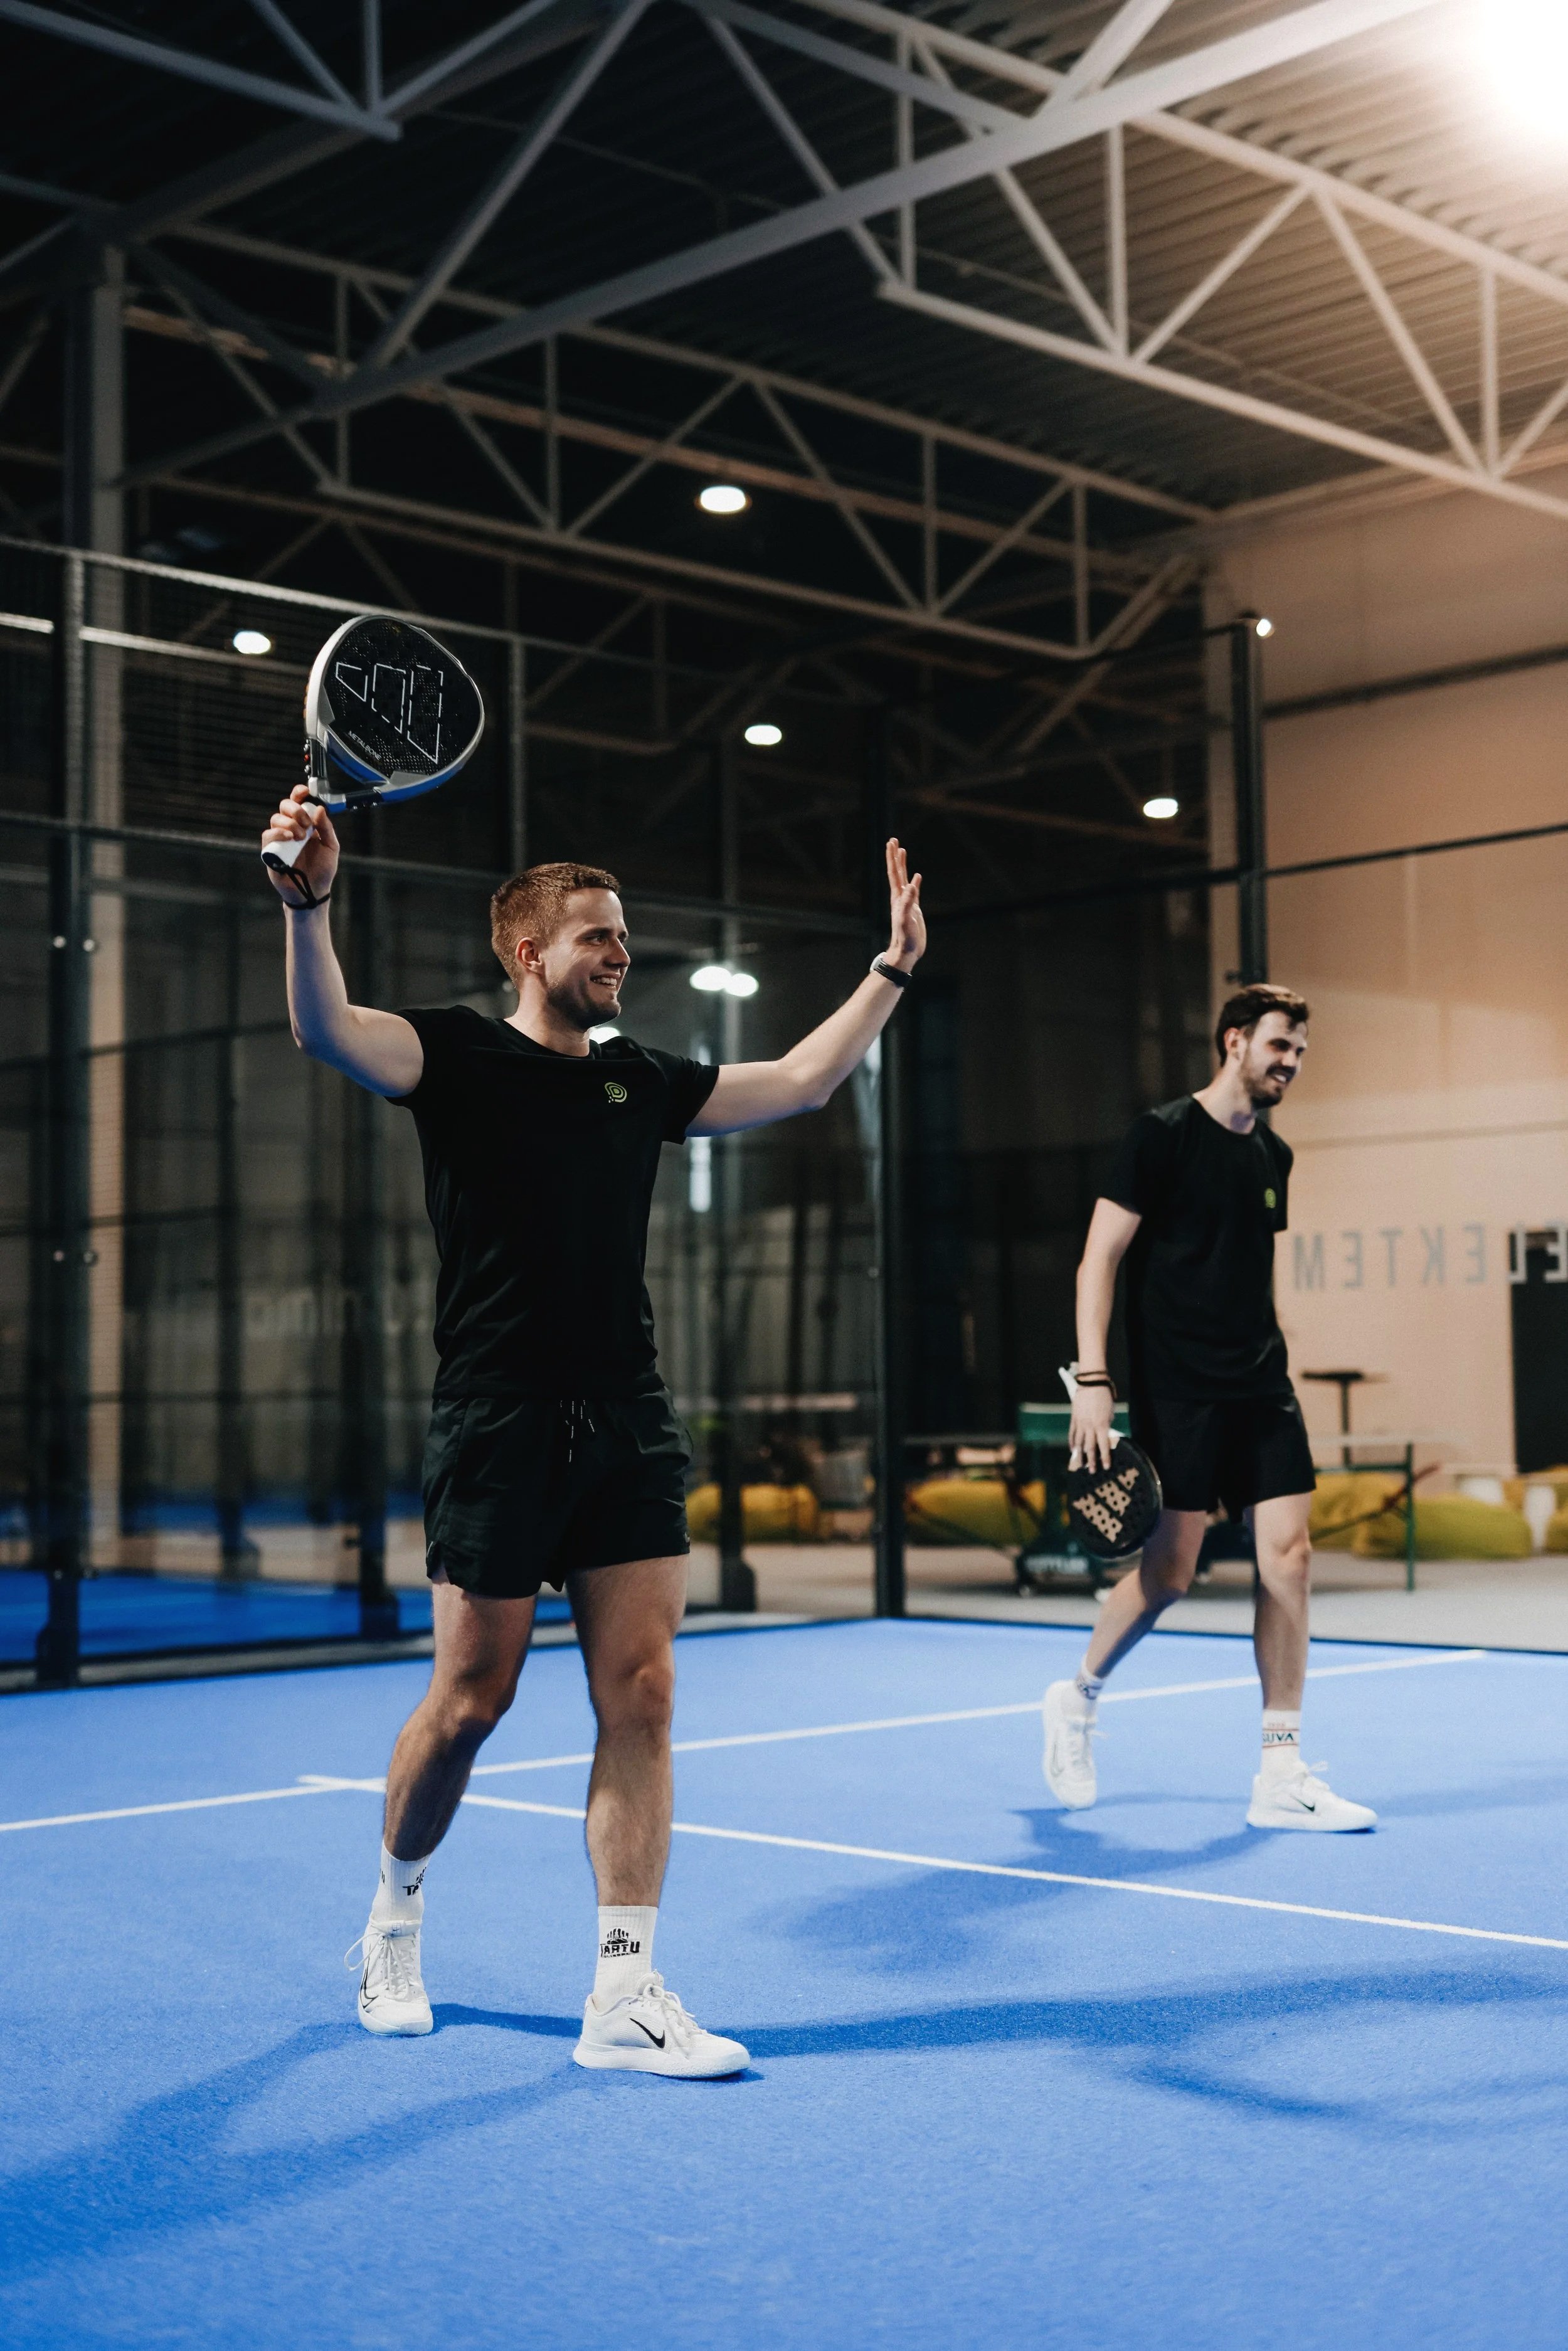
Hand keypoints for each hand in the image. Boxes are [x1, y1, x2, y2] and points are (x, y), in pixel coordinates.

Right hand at [262, 781, 339, 907]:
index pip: (298, 802)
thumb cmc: (322, 869)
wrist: (314, 891)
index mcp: (305, 824)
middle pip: (284, 806)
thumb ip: (326, 827)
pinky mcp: (270, 851)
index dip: (299, 793)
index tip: (304, 792)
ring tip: (301, 837)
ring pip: (276, 819)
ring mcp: (280, 839)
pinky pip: (268, 835)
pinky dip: (278, 833)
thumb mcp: (331, 846)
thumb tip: (320, 808)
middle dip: (295, 810)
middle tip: (307, 824)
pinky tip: (290, 839)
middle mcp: (291, 828)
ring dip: (289, 823)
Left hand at [884, 837, 924, 969]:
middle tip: (894, 840)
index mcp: (897, 897)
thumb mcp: (905, 919)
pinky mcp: (913, 909)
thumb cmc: (904, 938)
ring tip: (902, 851)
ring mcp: (906, 902)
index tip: (892, 843)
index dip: (892, 858)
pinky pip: (914, 891)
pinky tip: (917, 877)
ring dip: (903, 865)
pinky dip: (915, 882)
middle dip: (895, 856)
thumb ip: (908, 902)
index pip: (894, 873)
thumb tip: (911, 884)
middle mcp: (900, 897)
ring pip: (903, 878)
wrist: (906, 951)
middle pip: (896, 871)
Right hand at [1068, 1385, 1116, 1474]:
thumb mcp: (1110, 1412)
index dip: (1105, 1457)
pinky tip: (1072, 1450)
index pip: (1103, 1445)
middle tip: (1092, 1470)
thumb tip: (1104, 1435)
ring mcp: (1080, 1422)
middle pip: (1089, 1447)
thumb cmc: (1105, 1397)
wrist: (1092, 1383)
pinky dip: (1072, 1442)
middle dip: (1091, 1460)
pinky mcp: (1074, 1418)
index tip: (1106, 1467)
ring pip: (1078, 1442)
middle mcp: (1090, 1426)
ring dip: (1080, 1454)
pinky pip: (1072, 1433)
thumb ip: (1107, 1425)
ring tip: (1080, 1464)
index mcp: (1102, 1425)